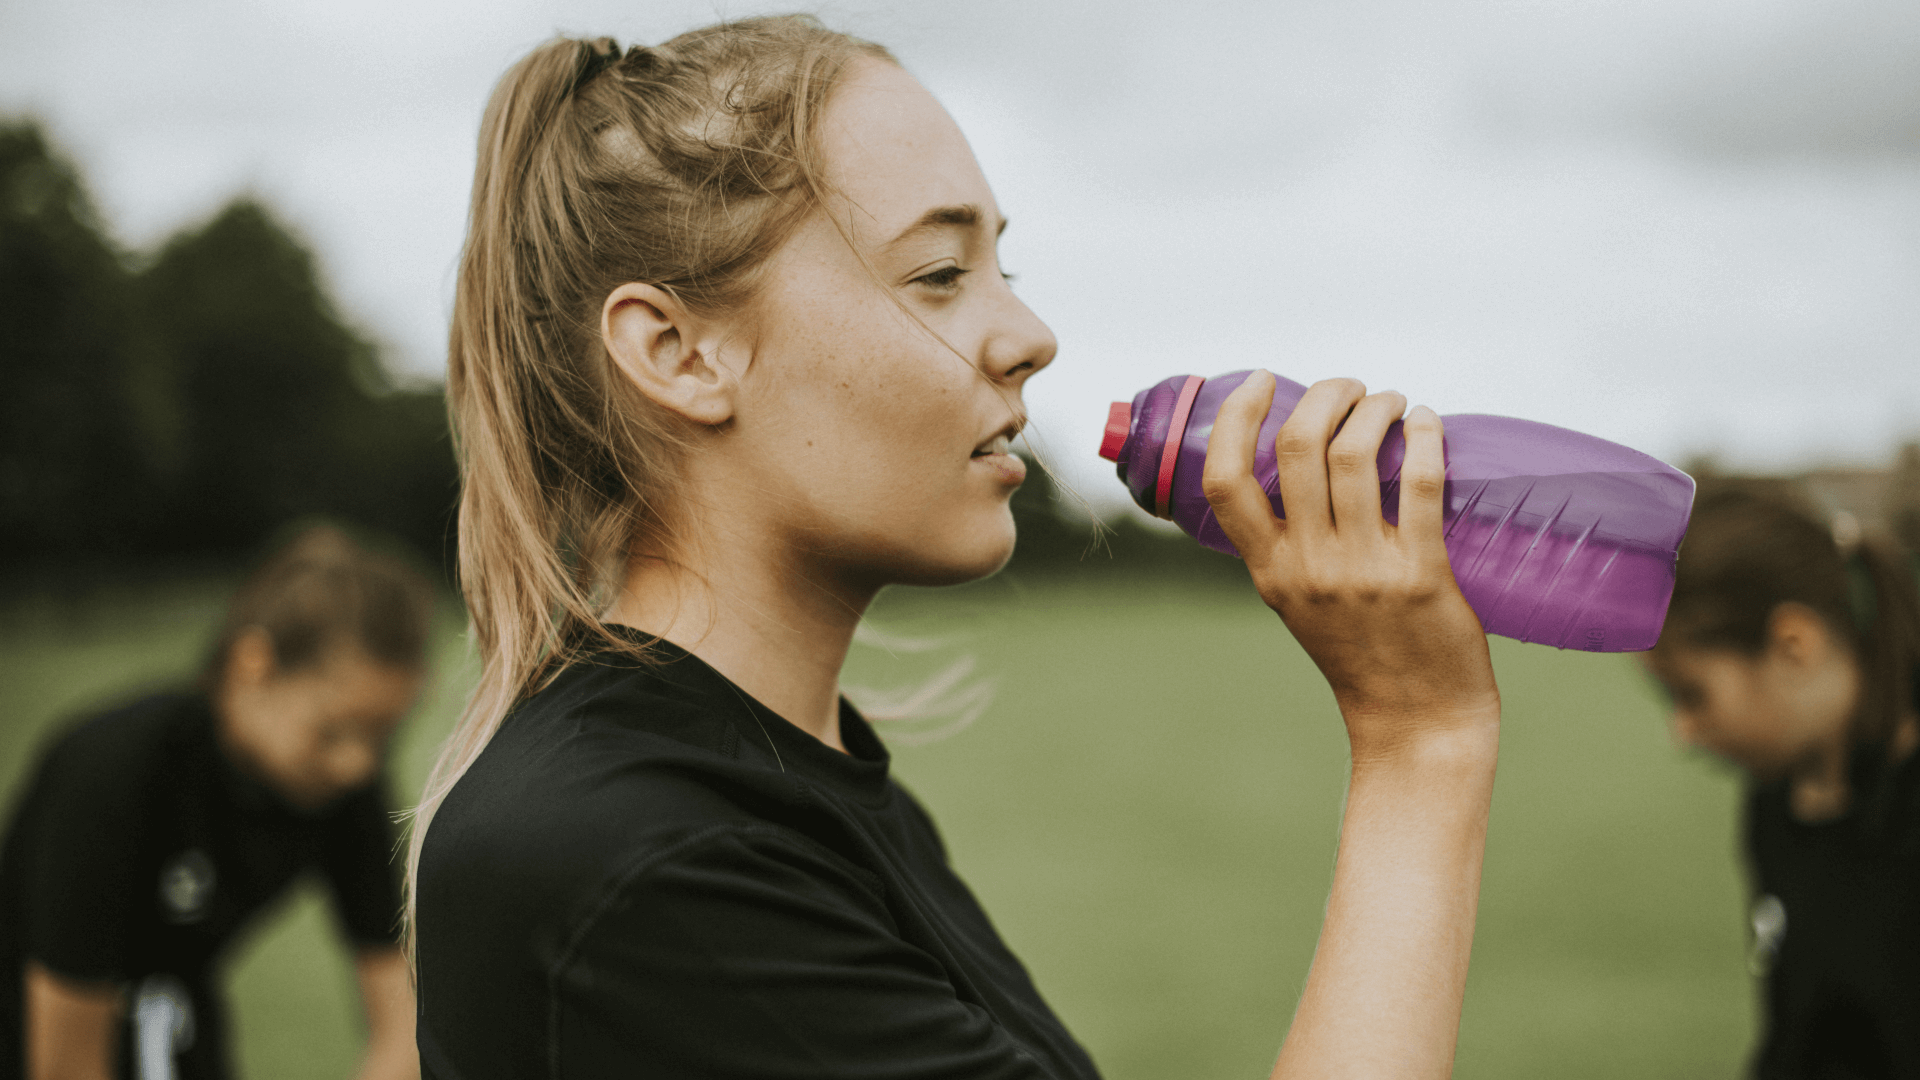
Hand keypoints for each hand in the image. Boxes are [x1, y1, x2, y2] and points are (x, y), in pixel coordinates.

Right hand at [1201, 371, 1497, 762]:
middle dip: (1327, 392)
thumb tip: (1306, 461)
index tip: (1261, 381)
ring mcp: (1362, 570)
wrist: (1415, 720)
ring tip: (1393, 402)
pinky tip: (1428, 424)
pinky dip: (1424, 438)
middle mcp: (1307, 567)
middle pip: (1297, 446)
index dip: (1236, 418)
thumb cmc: (1363, 653)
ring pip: (1355, 453)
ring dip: (1377, 406)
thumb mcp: (1300, 601)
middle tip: (1352, 388)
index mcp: (1268, 571)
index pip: (1226, 481)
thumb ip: (1291, 544)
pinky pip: (1417, 483)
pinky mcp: (1420, 575)